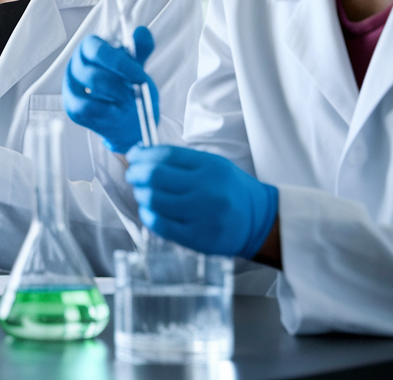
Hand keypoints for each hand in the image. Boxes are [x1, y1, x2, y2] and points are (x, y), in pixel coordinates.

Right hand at [64, 27, 159, 153]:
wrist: (125, 114)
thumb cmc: (128, 84)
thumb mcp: (137, 65)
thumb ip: (141, 48)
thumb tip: (141, 32)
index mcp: (89, 47)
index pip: (96, 50)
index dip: (119, 63)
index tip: (140, 77)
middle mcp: (76, 64)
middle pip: (93, 74)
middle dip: (119, 86)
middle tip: (136, 94)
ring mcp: (71, 86)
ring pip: (91, 91)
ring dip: (116, 98)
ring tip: (129, 102)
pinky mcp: (71, 106)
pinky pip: (87, 108)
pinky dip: (107, 111)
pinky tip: (117, 110)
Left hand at [126, 145, 278, 258]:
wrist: (259, 222)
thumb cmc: (231, 191)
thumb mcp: (214, 166)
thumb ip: (181, 161)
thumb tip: (143, 156)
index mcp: (210, 167)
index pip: (165, 155)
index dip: (142, 154)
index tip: (134, 156)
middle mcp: (206, 189)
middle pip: (154, 176)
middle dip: (135, 173)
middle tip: (133, 174)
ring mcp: (201, 215)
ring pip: (153, 200)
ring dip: (140, 194)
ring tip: (143, 193)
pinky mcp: (196, 238)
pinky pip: (160, 224)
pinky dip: (148, 215)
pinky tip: (150, 210)